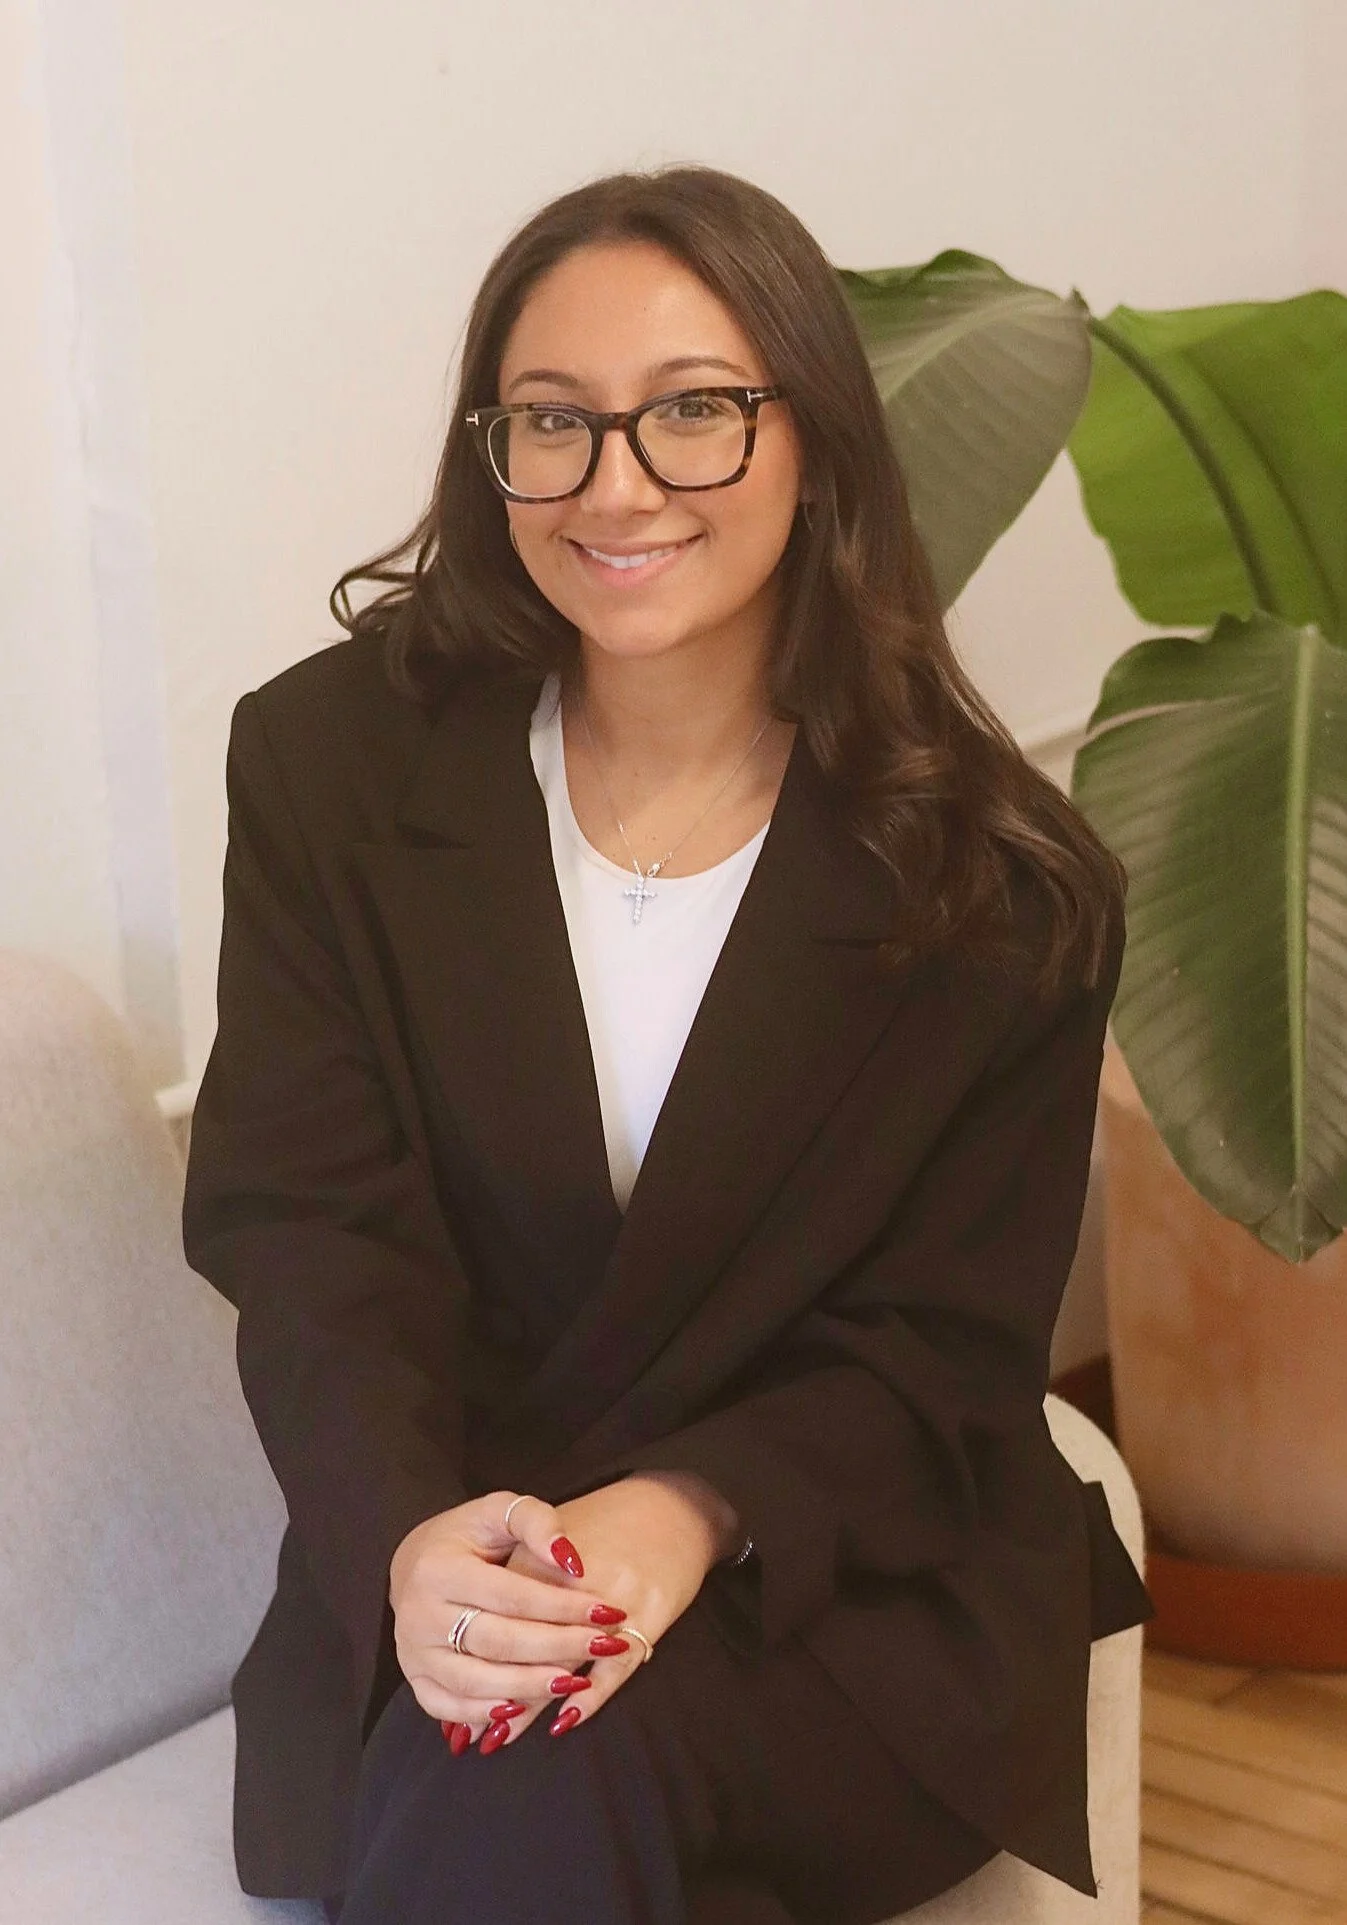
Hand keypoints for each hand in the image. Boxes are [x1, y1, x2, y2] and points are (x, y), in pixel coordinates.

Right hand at [388, 1491, 629, 1739]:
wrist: (415, 1563)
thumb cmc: (467, 1536)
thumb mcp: (497, 1510)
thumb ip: (536, 1522)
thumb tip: (572, 1562)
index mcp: (440, 1569)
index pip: (512, 1595)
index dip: (561, 1606)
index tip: (606, 1610)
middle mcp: (420, 1614)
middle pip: (498, 1641)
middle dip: (557, 1647)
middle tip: (604, 1646)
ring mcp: (413, 1651)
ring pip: (474, 1681)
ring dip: (529, 1686)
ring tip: (576, 1682)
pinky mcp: (414, 1677)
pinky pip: (447, 1706)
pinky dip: (483, 1713)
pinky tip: (521, 1710)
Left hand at [474, 1470, 738, 1751]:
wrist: (666, 1505)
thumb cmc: (596, 1525)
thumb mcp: (544, 1535)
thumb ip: (507, 1577)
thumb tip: (461, 1633)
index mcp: (536, 1557)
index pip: (497, 1616)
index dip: (476, 1659)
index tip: (455, 1693)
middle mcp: (573, 1579)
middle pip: (526, 1642)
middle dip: (499, 1688)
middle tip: (474, 1733)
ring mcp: (614, 1597)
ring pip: (566, 1659)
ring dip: (533, 1700)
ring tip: (505, 1735)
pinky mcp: (649, 1612)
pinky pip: (615, 1667)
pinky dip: (589, 1697)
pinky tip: (566, 1719)